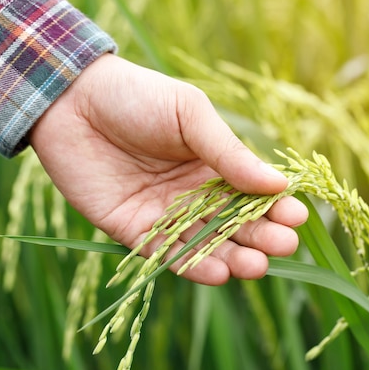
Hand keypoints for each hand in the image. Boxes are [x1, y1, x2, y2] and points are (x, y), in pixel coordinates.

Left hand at [29, 54, 307, 284]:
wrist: (71, 99)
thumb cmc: (139, 96)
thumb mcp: (190, 115)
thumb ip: (229, 152)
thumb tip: (278, 183)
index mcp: (213, 163)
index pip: (252, 192)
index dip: (276, 206)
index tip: (297, 216)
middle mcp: (194, 193)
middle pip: (235, 223)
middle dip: (262, 236)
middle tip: (284, 246)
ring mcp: (165, 214)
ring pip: (206, 244)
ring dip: (234, 257)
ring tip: (257, 266)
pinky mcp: (133, 230)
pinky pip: (166, 254)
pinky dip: (192, 266)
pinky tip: (219, 272)